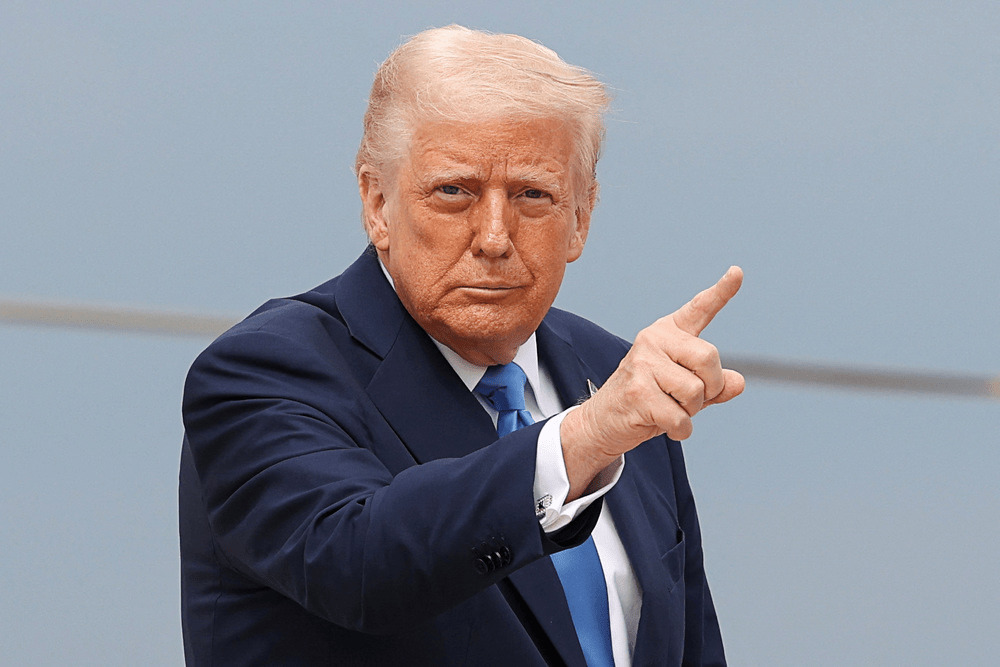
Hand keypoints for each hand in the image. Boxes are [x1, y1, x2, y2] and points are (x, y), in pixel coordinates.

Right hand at [560, 267, 744, 497]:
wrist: (602, 421)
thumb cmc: (647, 401)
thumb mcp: (684, 391)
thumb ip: (714, 384)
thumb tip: (738, 382)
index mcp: (667, 333)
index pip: (699, 309)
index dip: (722, 292)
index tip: (737, 272)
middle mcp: (653, 340)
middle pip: (709, 358)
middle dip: (710, 388)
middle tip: (689, 400)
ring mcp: (642, 364)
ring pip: (696, 392)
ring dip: (691, 412)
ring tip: (668, 410)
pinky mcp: (637, 392)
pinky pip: (680, 417)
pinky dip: (680, 430)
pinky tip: (663, 425)